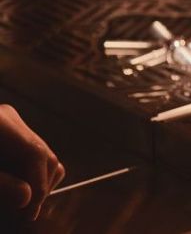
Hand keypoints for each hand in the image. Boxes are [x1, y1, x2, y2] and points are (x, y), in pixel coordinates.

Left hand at [0, 104, 64, 220]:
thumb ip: (1, 185)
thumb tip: (29, 197)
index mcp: (1, 122)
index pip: (36, 153)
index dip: (39, 186)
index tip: (30, 213)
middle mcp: (11, 119)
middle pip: (43, 154)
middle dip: (38, 185)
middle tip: (23, 212)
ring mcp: (12, 124)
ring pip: (42, 155)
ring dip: (35, 180)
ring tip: (16, 200)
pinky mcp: (10, 133)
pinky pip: (31, 154)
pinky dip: (27, 173)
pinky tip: (14, 185)